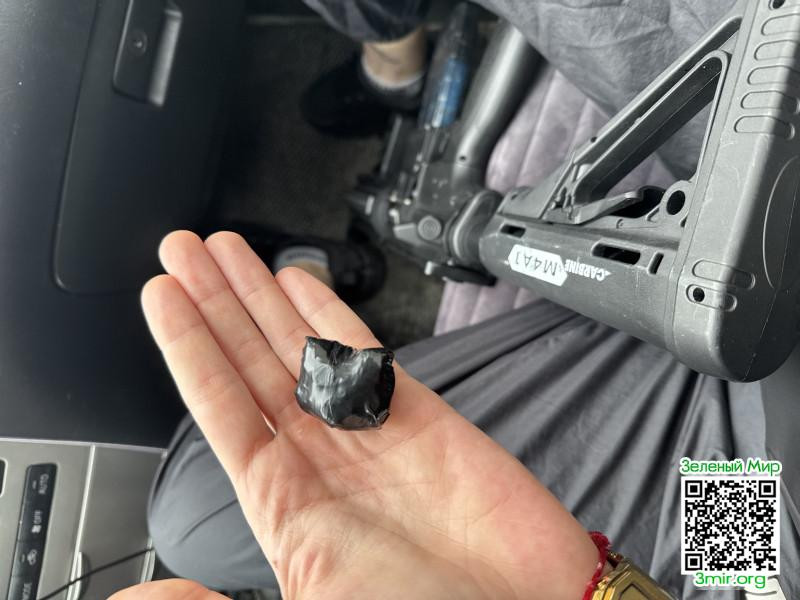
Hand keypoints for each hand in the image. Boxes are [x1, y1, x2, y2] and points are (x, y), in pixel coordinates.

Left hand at [121, 231, 598, 599]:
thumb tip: (146, 597)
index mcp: (285, 508)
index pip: (219, 410)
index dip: (188, 350)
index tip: (163, 299)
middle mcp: (321, 461)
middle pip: (251, 365)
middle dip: (215, 306)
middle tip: (182, 253)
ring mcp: (370, 432)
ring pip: (300, 347)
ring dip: (261, 297)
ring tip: (226, 253)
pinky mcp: (422, 413)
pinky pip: (365, 352)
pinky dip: (331, 314)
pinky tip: (299, 283)